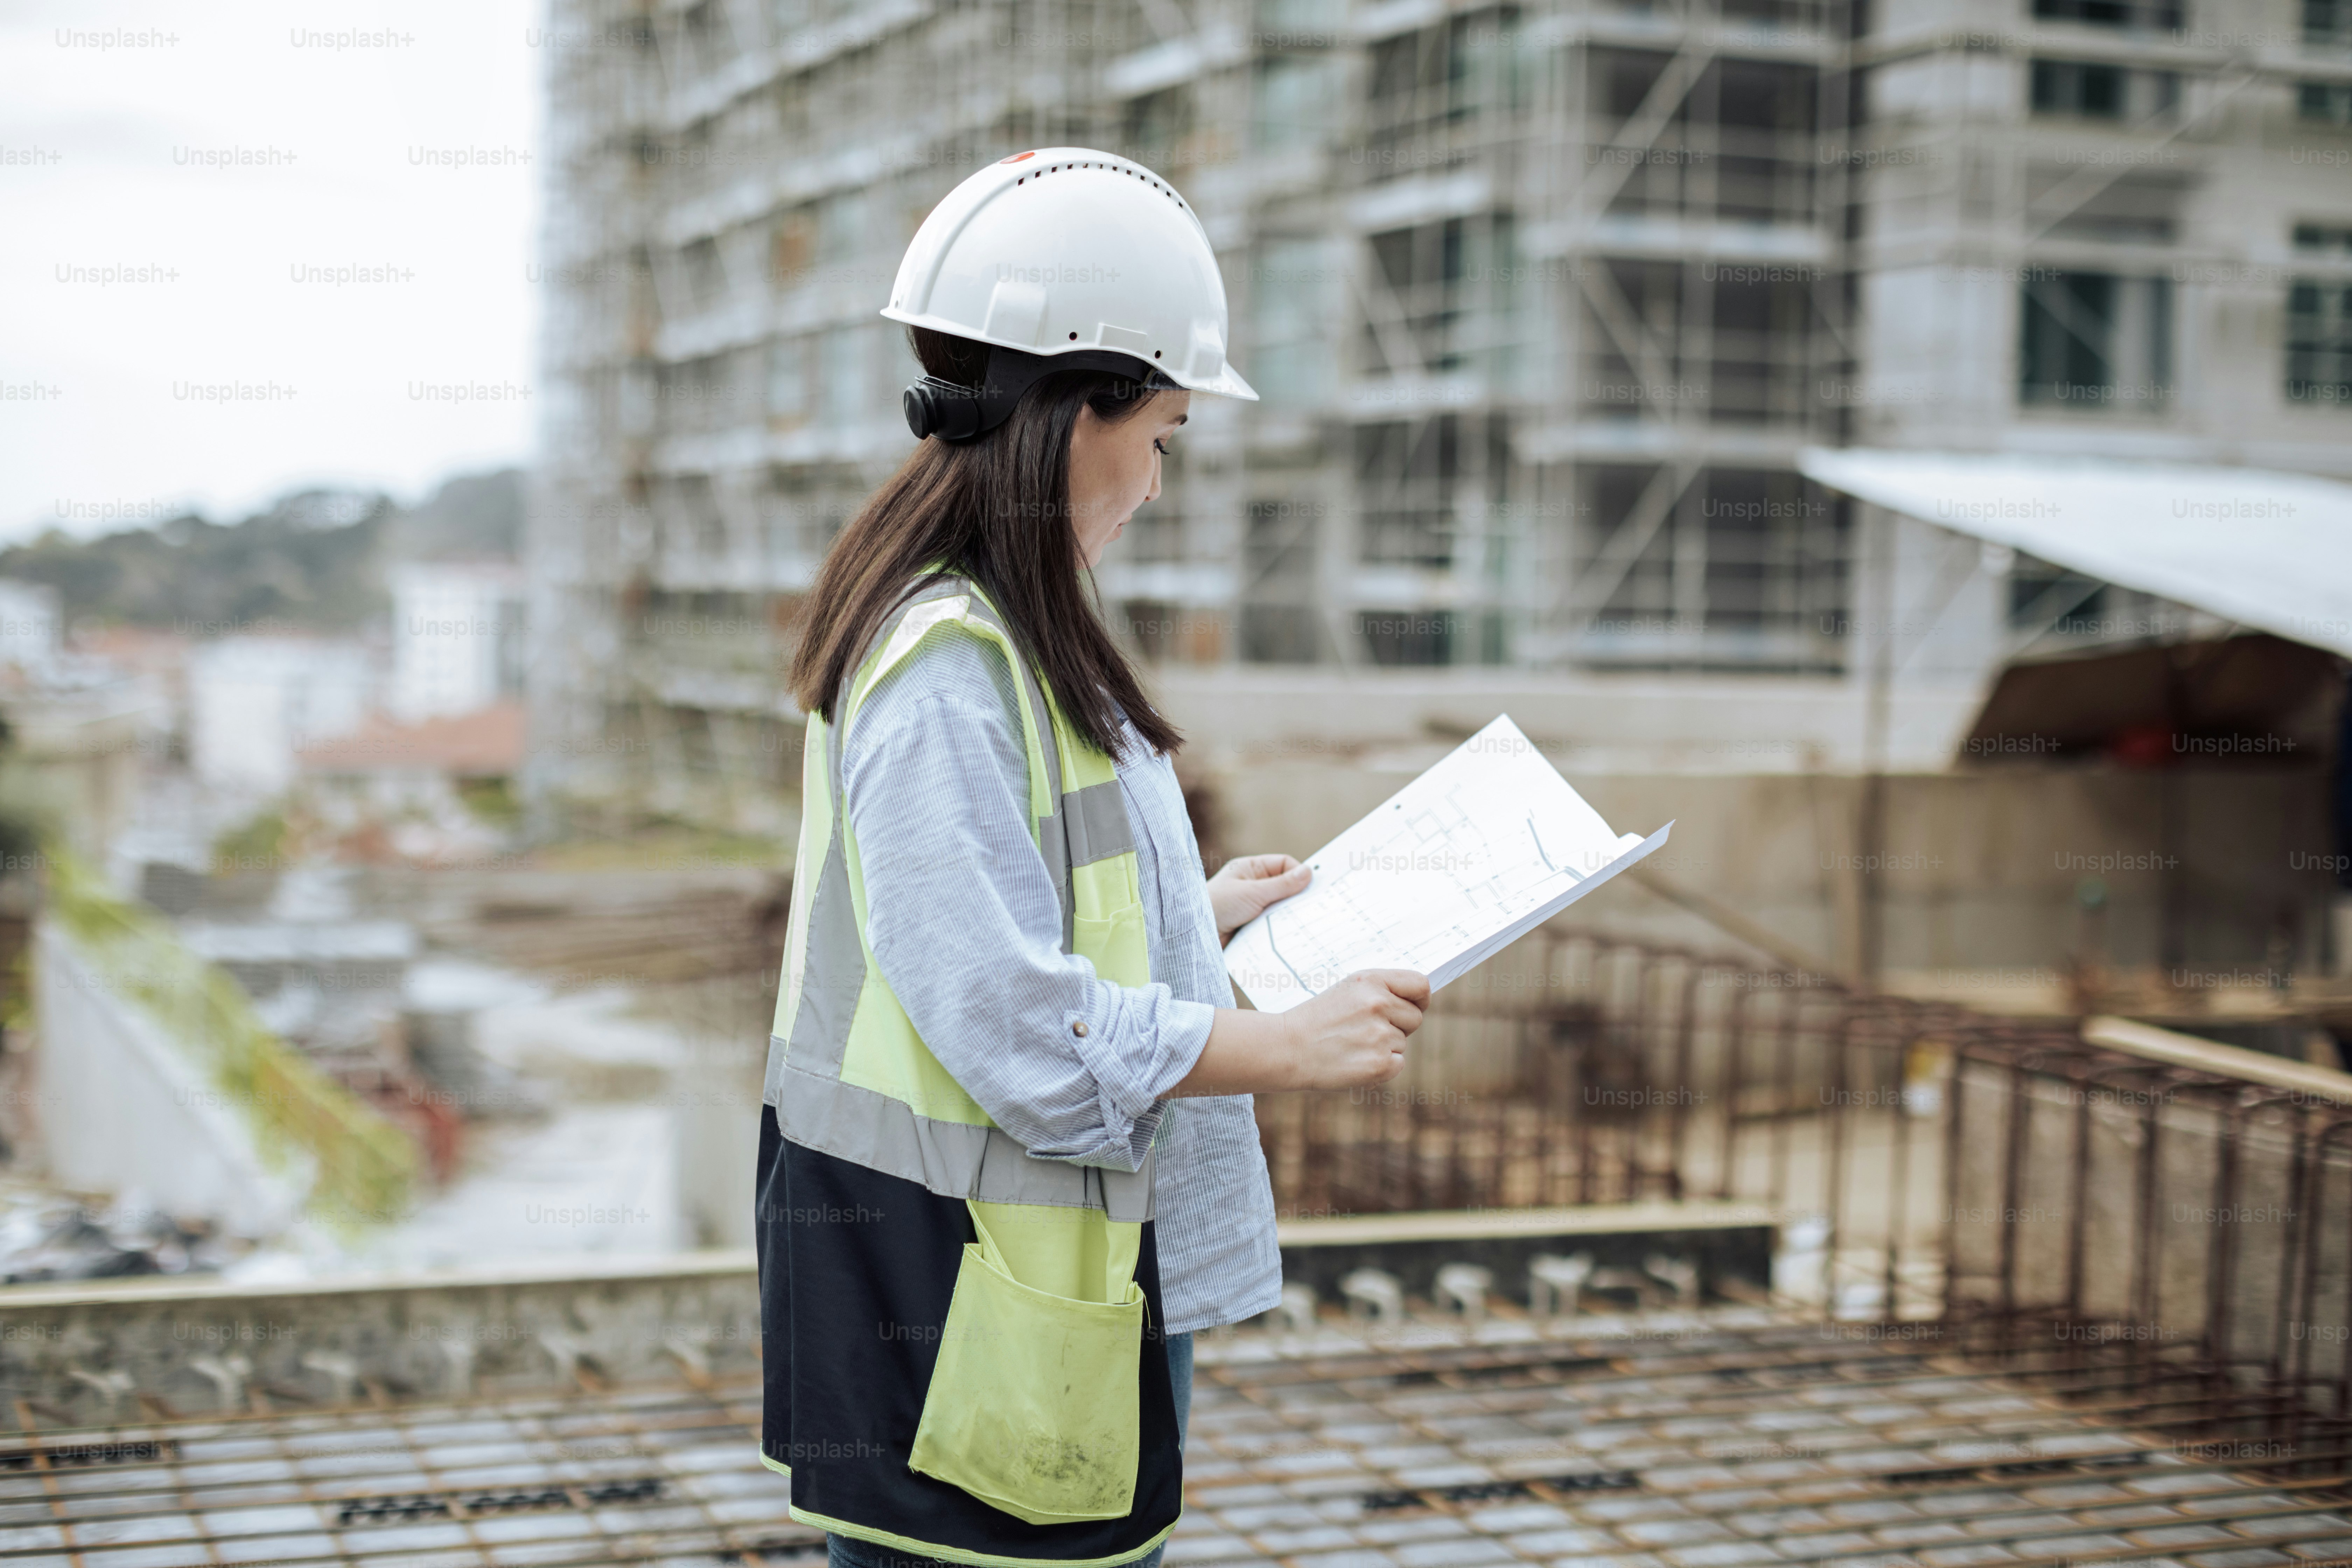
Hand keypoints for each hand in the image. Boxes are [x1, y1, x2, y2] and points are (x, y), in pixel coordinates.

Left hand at [1207, 853, 1311, 945]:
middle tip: (1314, 907)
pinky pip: (1272, 924)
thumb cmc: (1218, 905)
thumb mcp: (1253, 892)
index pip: (1284, 864)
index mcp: (1251, 869)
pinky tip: (1290, 935)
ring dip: (1288, 914)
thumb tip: (1308, 873)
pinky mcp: (1252, 925)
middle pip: (1284, 887)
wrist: (1195, 935)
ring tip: (1303, 923)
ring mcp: (1252, 906)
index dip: (1298, 873)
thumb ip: (1281, 885)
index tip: (1312, 888)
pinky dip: (1280, 928)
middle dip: (1297, 896)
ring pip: (1280, 907)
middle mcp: (1252, 885)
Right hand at [1276, 969, 1428, 1091]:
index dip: (1420, 998)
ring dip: (1384, 1046)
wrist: (1286, 1048)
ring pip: (1402, 1042)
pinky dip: (1381, 1066)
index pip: (1419, 984)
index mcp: (1371, 981)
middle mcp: (1378, 1004)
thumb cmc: (1317, 1019)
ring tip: (1352, 1044)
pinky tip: (1355, 1060)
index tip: (1414, 1005)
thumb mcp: (1346, 990)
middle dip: (1398, 1025)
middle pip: (1415, 1018)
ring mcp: (1380, 1036)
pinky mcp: (1380, 1064)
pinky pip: (1397, 1064)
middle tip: (1365, 1030)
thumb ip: (1381, 990)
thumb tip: (1417, 1000)